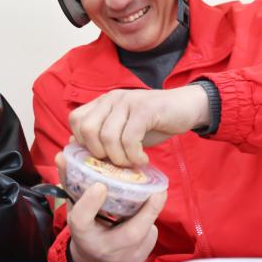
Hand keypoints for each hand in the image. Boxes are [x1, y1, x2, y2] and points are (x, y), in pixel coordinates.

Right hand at [57, 151, 166, 261]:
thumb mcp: (74, 207)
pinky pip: (150, 236)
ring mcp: (124, 258)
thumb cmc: (85, 227)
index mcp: (82, 234)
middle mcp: (103, 249)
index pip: (81, 220)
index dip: (89, 203)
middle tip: (158, 190)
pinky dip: (150, 220)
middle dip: (148, 211)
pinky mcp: (139, 261)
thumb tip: (63, 155)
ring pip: (145, 233)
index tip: (99, 185)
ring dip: (152, 212)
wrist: (94, 260)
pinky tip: (149, 210)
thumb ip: (71, 183)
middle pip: (128, 234)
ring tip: (158, 193)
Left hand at [68, 86, 208, 166]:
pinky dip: (134, 156)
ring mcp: (128, 102)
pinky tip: (143, 159)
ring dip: (119, 158)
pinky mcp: (145, 109)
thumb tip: (79, 150)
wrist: (186, 107)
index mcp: (103, 103)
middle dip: (98, 153)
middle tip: (116, 162)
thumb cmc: (153, 123)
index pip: (75, 120)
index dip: (82, 142)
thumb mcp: (124, 130)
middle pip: (87, 129)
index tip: (101, 155)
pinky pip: (129, 138)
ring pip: (107, 136)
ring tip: (132, 163)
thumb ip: (104, 137)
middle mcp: (111, 99)